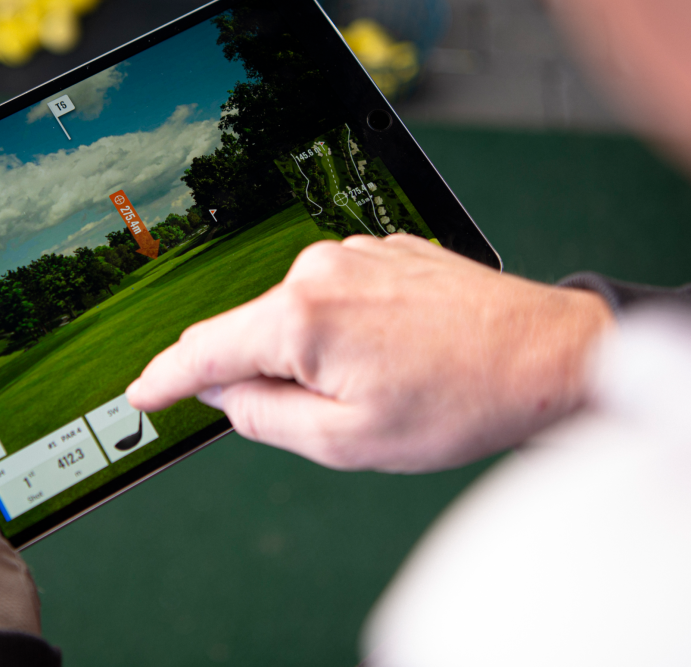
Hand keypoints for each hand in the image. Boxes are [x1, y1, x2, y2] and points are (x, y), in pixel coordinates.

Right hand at [126, 234, 613, 471]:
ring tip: (385, 387)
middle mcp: (318, 269)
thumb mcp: (347, 440)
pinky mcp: (383, 249)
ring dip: (312, 354)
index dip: (167, 377)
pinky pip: (335, 295)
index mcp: (301, 317)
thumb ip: (265, 417)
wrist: (549, 354)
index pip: (204, 348)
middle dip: (263, 375)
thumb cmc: (459, 402)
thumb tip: (224, 394)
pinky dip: (343, 329)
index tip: (141, 391)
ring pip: (296, 315)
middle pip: (252, 331)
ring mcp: (353, 252)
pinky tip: (396, 356)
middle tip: (323, 417)